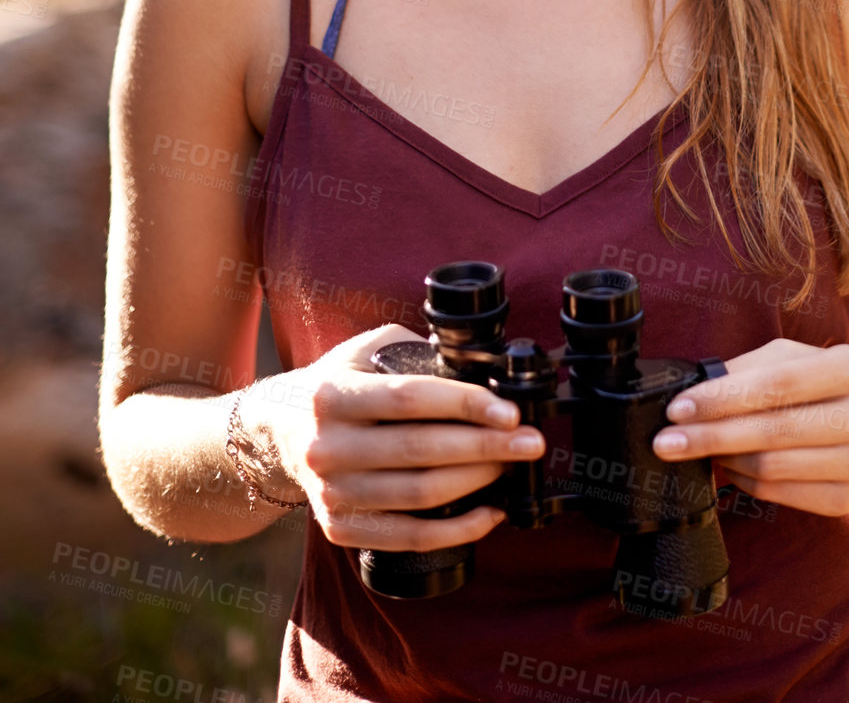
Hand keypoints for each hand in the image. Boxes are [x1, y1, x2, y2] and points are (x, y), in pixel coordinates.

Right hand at [238, 323, 545, 550]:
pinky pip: (408, 537)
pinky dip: (456, 530)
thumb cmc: (338, 384)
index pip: (409, 398)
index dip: (465, 404)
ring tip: (513, 467)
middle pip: (421, 451)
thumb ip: (414, 352)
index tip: (510, 410)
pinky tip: (490, 513)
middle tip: (531, 441)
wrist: (277, 434)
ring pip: (419, 495)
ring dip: (477, 483)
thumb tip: (480, 366)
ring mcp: (331, 493)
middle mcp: (326, 446)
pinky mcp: (340, 528)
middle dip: (487, 447)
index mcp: (333, 394)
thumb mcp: (364, 350)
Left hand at [649, 338, 848, 517]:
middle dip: (709, 437)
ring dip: (724, 460)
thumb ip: (754, 368)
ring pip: (772, 468)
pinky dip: (746, 481)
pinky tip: (730, 468)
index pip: (776, 385)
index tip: (677, 408)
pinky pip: (781, 494)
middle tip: (665, 441)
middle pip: (771, 432)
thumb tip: (698, 388)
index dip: (722, 399)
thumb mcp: (807, 358)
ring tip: (695, 449)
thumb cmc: (841, 384)